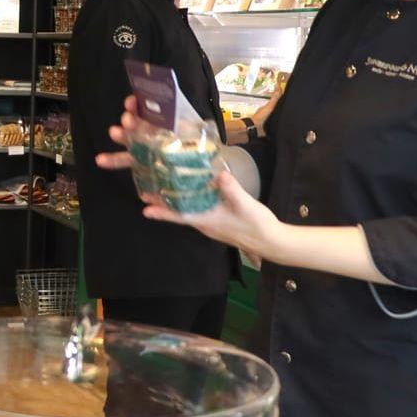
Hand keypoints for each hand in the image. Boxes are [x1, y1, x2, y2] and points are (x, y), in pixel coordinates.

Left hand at [96, 95, 282, 255]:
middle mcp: (205, 223)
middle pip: (179, 212)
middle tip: (146, 193)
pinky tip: (191, 193)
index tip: (144, 209)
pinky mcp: (219, 221)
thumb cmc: (257, 225)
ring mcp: (211, 223)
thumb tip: (219, 174)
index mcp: (207, 220)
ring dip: (175, 202)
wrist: (272, 242)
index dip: (162, 212)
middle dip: (163, 203)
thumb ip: (232, 190)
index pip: (179, 216)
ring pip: (188, 211)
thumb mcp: (245, 205)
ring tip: (161, 190)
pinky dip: (191, 202)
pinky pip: (199, 211)